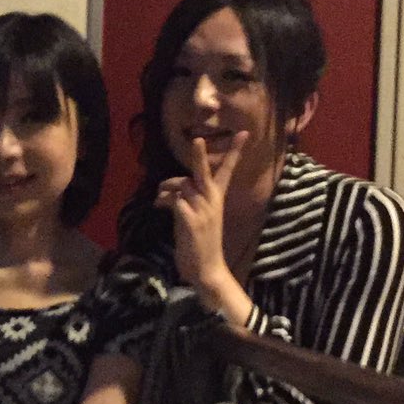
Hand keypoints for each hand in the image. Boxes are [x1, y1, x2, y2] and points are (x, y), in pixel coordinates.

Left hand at [155, 133, 247, 292]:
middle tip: (198, 140)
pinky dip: (164, 201)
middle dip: (199, 156)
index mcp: (217, 199)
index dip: (234, 152)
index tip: (244, 134)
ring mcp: (202, 210)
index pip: (227, 171)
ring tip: (160, 198)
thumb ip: (189, 200)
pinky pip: (174, 201)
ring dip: (167, 188)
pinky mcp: (190, 220)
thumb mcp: (197, 217)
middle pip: (203, 172)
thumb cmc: (200, 243)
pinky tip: (160, 207)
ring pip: (182, 186)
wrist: (206, 269)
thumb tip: (171, 189)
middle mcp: (212, 202)